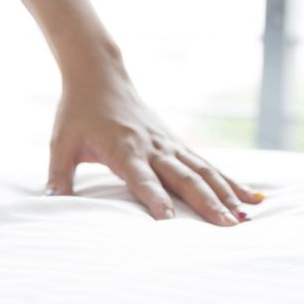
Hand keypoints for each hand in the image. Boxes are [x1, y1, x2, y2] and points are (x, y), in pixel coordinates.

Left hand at [46, 63, 264, 225]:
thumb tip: (50, 203)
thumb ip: (58, 176)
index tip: (170, 221)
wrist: (99, 75)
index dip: (154, 198)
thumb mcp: (60, 143)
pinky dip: (231, 180)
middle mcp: (152, 146)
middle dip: (205, 202)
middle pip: (183, 177)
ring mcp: (168, 143)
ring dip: (225, 194)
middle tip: (225, 228)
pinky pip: (208, 164)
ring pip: (203, 171)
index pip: (141, 177)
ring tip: (245, 219)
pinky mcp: (177, 142)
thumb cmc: (77, 112)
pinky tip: (253, 198)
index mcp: (122, 148)